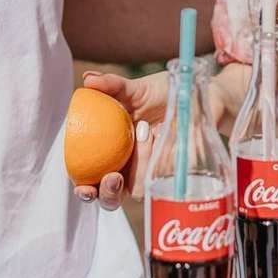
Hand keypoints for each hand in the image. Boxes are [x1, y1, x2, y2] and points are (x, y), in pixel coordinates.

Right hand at [72, 69, 167, 211]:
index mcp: (109, 150)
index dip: (83, 189)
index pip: (89, 178)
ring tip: (146, 132)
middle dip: (107, 194)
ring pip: (137, 191)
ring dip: (139, 164)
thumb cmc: (161, 92)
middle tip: (114, 177)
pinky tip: (160, 138)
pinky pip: (161, 180)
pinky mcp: (171, 174)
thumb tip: (87, 79)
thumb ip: (112, 85)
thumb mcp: (136, 88)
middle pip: (110, 198)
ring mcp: (149, 173)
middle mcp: (127, 166)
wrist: (194, 95)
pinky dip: (158, 160)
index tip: (84, 187)